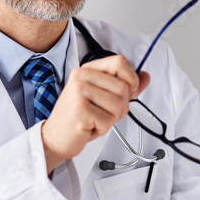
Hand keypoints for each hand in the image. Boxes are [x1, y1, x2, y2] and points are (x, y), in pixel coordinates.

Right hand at [40, 55, 149, 172]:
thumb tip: (144, 77)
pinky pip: (108, 120)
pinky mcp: (81, 109)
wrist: (55, 138)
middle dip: (120, 107)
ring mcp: (80, 92)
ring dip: (111, 119)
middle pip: (123, 87)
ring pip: (119, 105)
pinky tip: (89, 126)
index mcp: (87, 70)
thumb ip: (124, 86)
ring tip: (94, 119)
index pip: (120, 62)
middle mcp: (82, 77)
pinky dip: (102, 129)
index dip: (131, 78)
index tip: (129, 91)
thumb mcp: (102, 97)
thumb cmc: (78, 118)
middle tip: (102, 113)